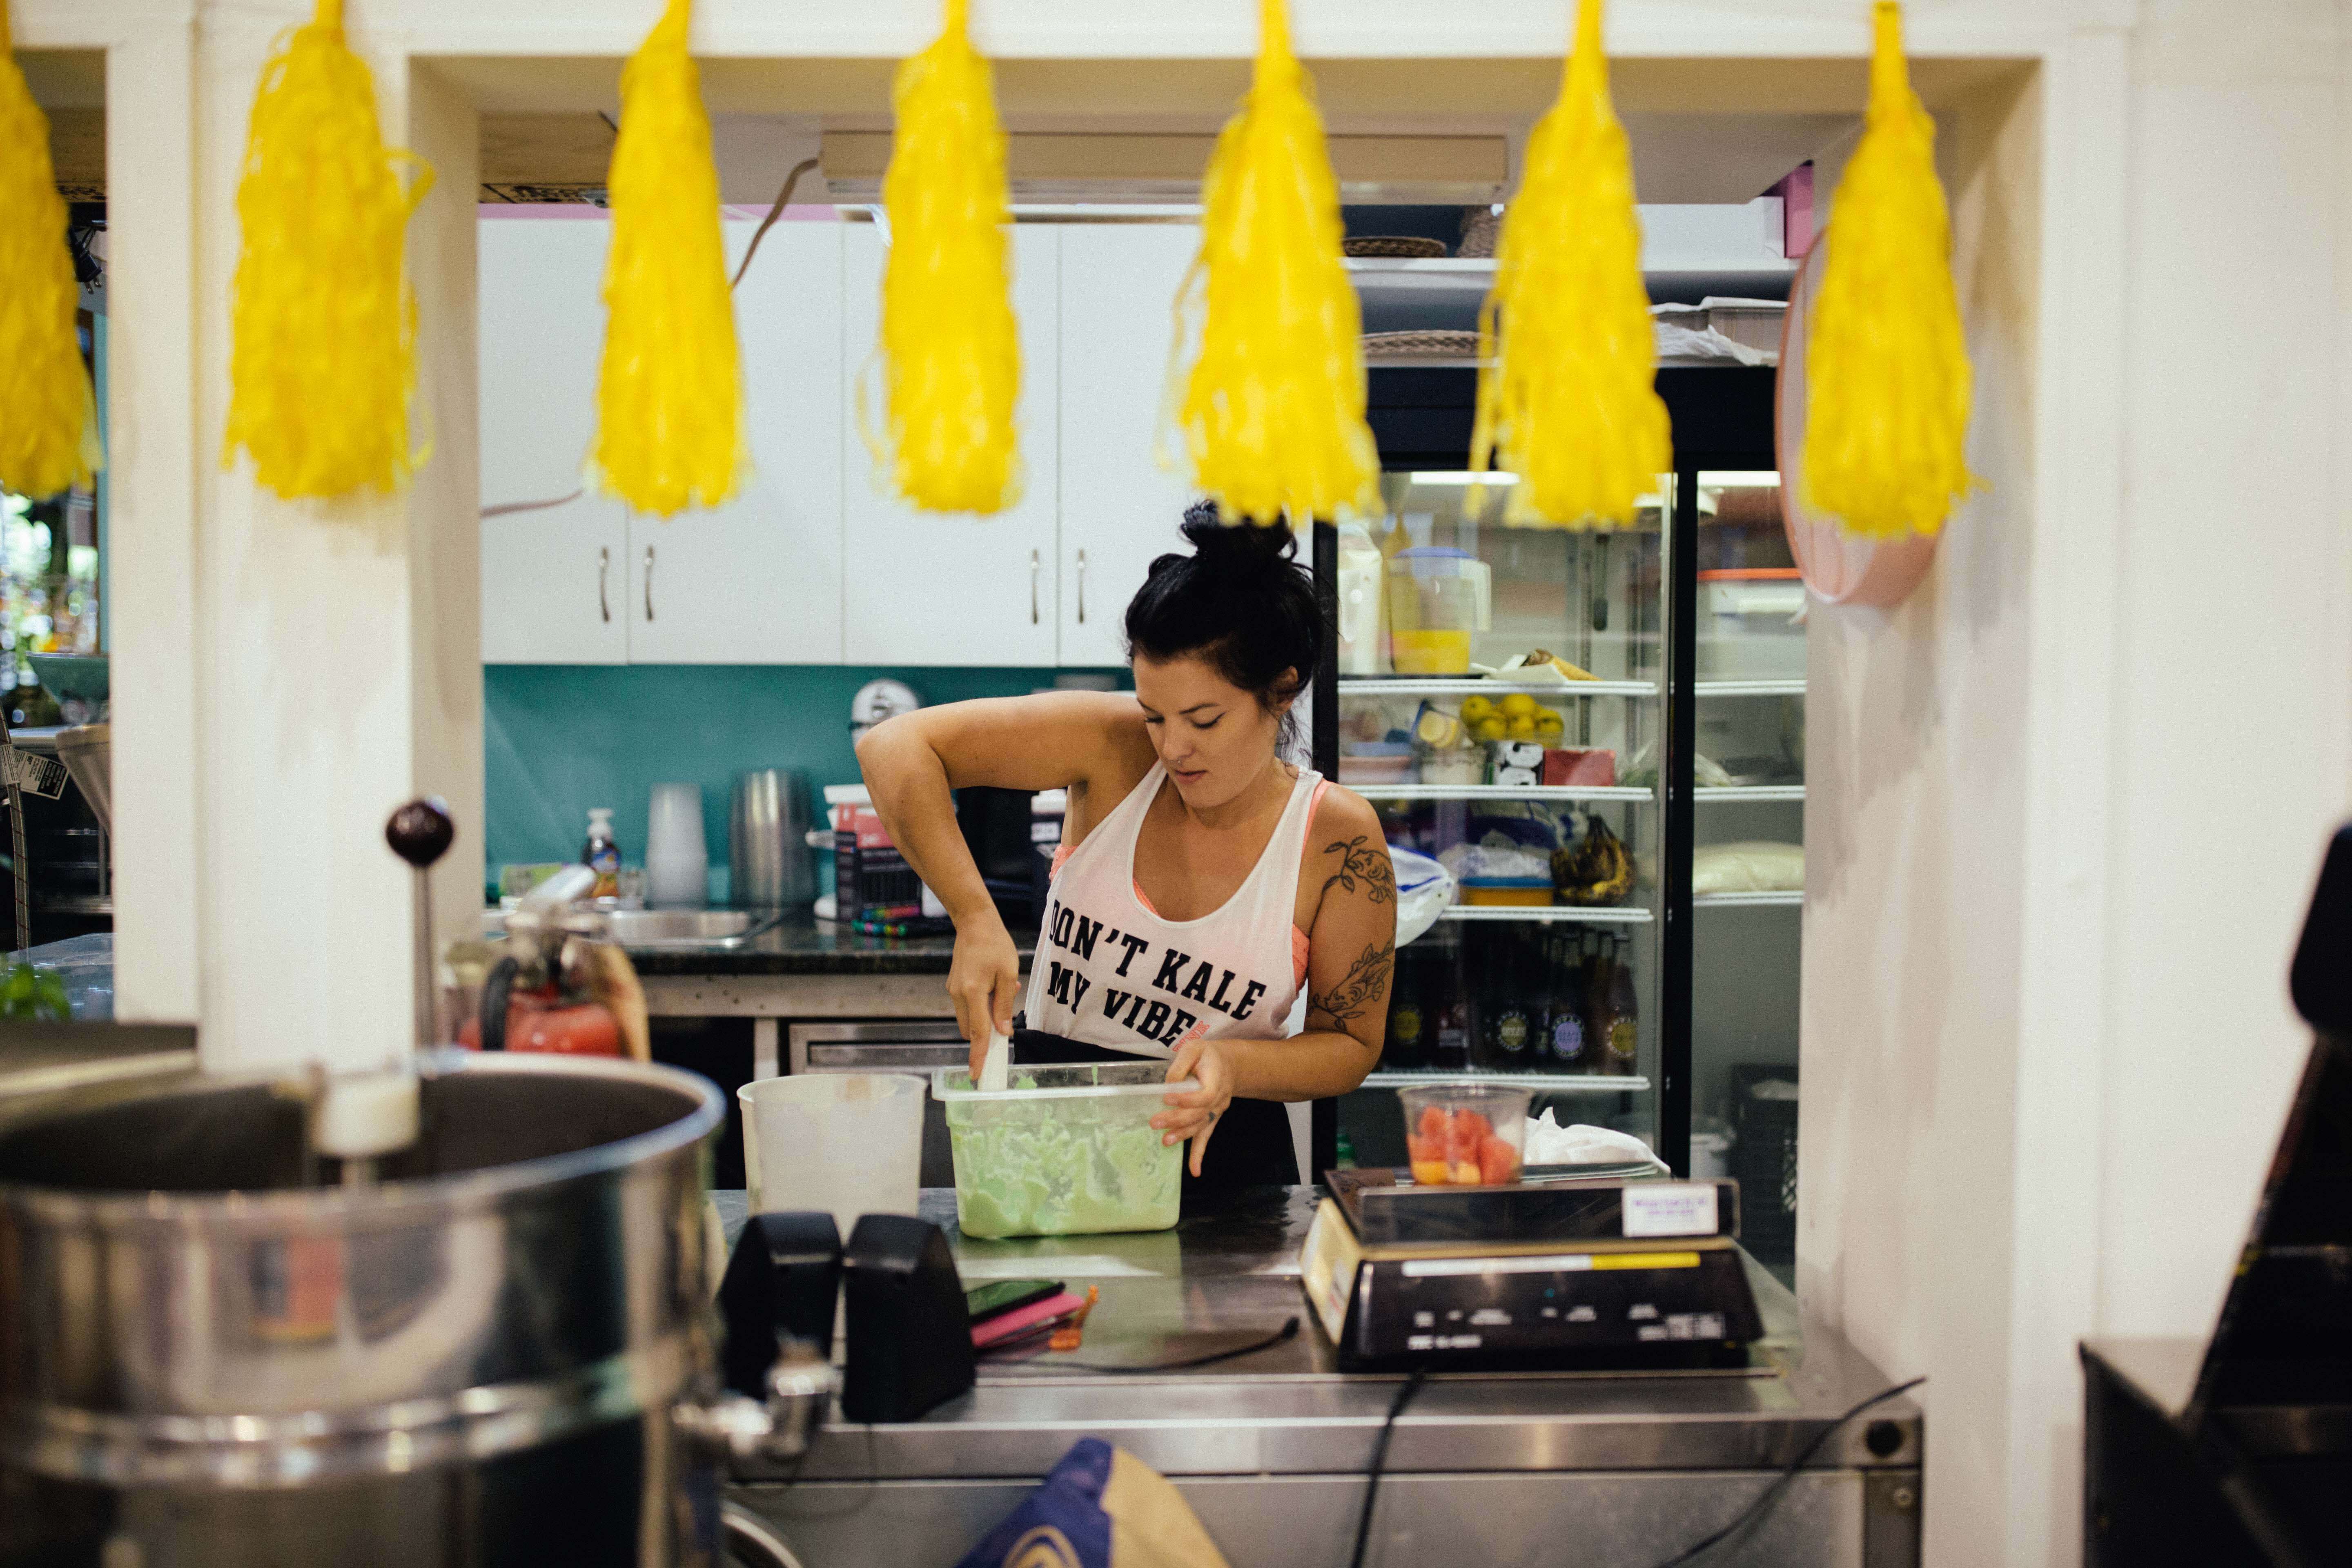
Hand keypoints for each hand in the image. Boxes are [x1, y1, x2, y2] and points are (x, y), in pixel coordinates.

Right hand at [948, 912, 1020, 1076]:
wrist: (974, 922)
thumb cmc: (995, 945)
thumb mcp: (1008, 974)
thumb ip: (1004, 1005)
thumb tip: (1003, 1032)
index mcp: (972, 992)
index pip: (977, 1032)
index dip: (978, 1055)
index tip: (977, 1074)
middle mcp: (958, 994)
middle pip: (970, 1029)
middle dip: (985, 1033)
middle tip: (1005, 1020)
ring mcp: (953, 990)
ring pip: (968, 1018)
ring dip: (985, 1016)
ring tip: (1003, 990)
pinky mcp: (954, 986)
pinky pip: (967, 1006)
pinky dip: (980, 1006)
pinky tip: (994, 986)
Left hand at [1154, 1035, 1236, 1178]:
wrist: (1229, 1064)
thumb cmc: (1208, 1055)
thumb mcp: (1194, 1049)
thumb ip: (1181, 1065)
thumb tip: (1167, 1085)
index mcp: (1216, 1080)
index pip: (1204, 1095)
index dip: (1186, 1099)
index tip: (1166, 1097)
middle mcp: (1219, 1099)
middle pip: (1200, 1114)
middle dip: (1177, 1120)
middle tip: (1155, 1122)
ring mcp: (1216, 1111)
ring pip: (1201, 1127)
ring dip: (1184, 1135)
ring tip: (1166, 1141)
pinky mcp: (1211, 1118)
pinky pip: (1206, 1137)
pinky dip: (1199, 1154)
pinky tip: (1194, 1171)